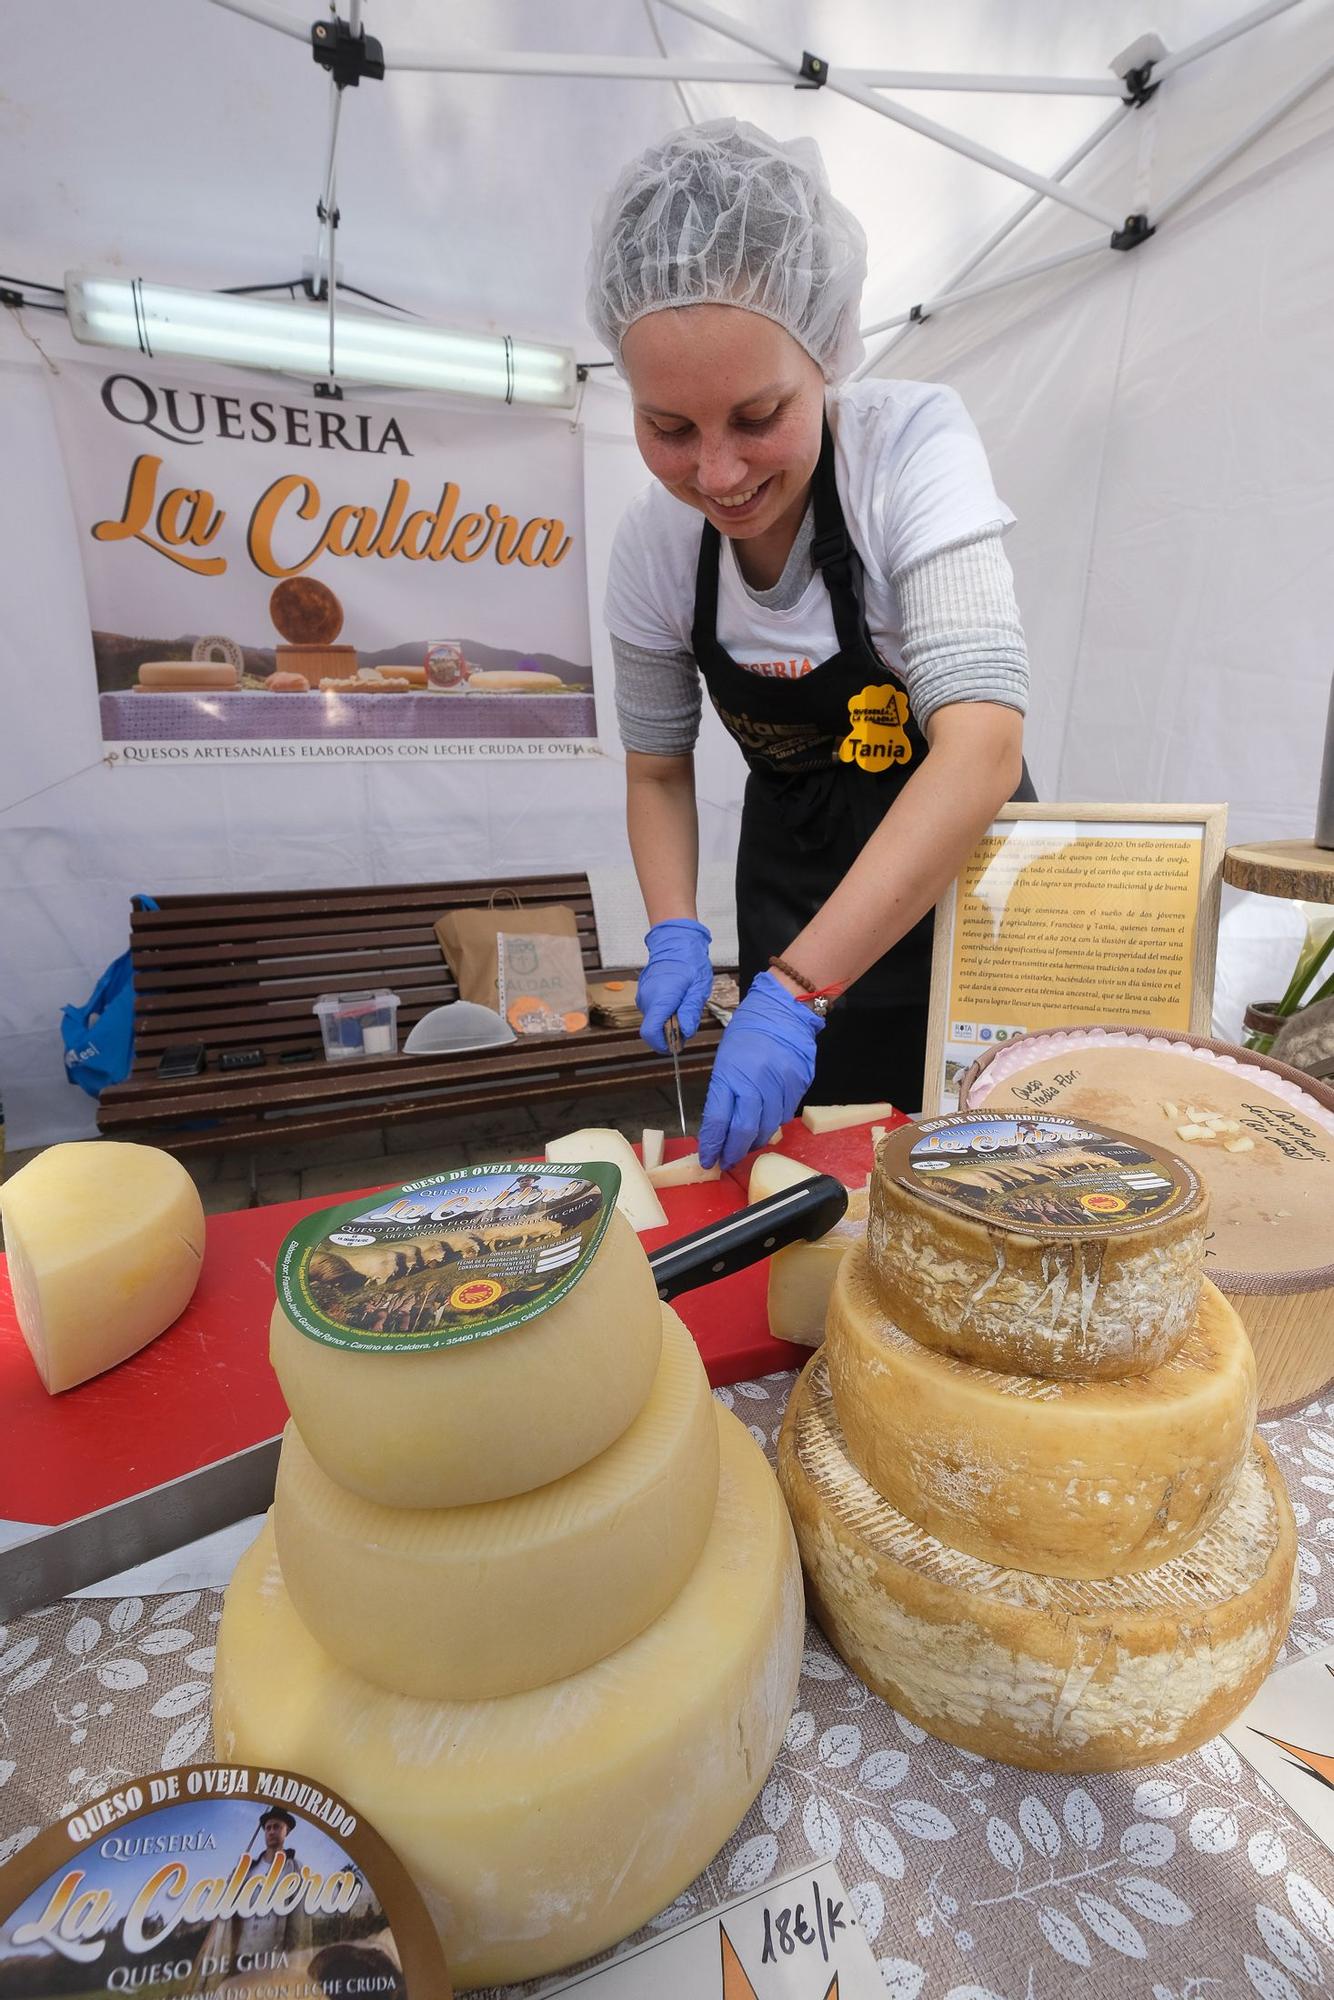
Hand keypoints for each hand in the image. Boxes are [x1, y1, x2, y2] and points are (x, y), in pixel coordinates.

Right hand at [636, 919, 713, 1054]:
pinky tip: (677, 999)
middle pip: (653, 1029)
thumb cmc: (690, 961)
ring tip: (684, 1004)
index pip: (651, 1033)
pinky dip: (665, 1012)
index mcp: (660, 998)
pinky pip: (653, 1011)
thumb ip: (691, 1011)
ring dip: (669, 1021)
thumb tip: (685, 1032)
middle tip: (688, 1019)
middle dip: (671, 1032)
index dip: (663, 1045)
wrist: (676, 941)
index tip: (677, 1045)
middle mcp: (647, 999)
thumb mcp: (698, 988)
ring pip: (654, 1021)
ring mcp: (643, 996)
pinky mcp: (644, 994)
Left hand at [697, 971, 822, 1170]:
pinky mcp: (799, 1086)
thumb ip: (723, 1093)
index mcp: (730, 1074)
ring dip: (754, 1142)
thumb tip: (721, 1127)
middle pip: (744, 1130)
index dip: (712, 1145)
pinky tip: (765, 1124)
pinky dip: (773, 1124)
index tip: (707, 1159)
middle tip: (726, 1161)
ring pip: (767, 1127)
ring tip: (745, 1147)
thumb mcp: (725, 1060)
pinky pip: (785, 1115)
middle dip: (733, 1151)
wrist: (783, 1011)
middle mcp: (756, 1082)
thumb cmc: (748, 1032)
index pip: (717, 1120)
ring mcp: (781, 1085)